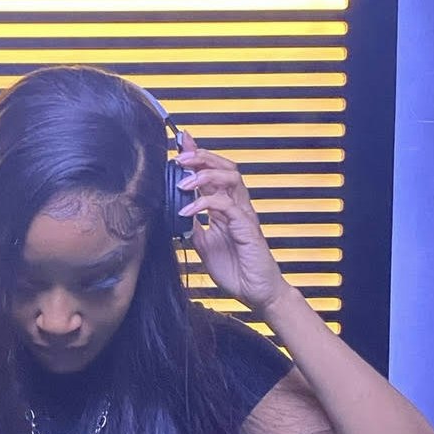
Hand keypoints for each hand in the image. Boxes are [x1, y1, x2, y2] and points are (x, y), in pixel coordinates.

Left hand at [175, 131, 289, 315]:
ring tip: (183, 180)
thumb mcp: (204, 245)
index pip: (213, 173)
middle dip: (202, 156)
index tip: (181, 141)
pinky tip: (188, 210)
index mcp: (227, 208)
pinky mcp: (247, 228)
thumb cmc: (236, 270)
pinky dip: (205, 204)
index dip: (199, 155)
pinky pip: (227, 207)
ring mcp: (244, 215)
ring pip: (230, 179)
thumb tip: (176, 212)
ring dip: (204, 175)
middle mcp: (237, 206)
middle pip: (225, 167)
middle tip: (180, 155)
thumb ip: (193, 226)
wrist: (257, 293)